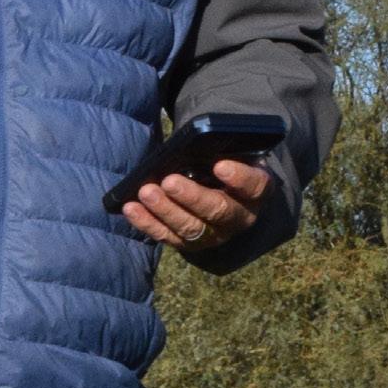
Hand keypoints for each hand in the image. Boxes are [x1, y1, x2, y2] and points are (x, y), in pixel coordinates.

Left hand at [122, 157, 272, 254]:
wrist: (222, 188)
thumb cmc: (227, 162)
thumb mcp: (233, 152)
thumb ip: (221, 148)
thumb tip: (192, 144)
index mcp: (255, 190)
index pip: (254, 185)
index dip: (239, 177)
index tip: (220, 165)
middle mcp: (239, 217)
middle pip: (218, 211)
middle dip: (192, 197)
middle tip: (168, 181)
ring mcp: (214, 235)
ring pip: (191, 229)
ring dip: (165, 211)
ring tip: (145, 192)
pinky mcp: (191, 243)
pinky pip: (168, 237)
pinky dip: (148, 223)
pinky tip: (131, 208)